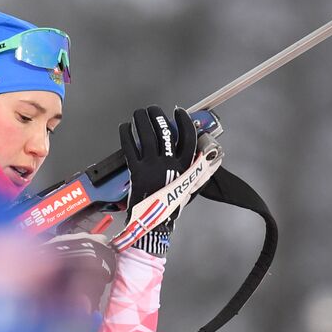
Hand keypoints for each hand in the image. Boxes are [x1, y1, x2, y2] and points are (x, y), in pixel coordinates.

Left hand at [119, 106, 195, 254]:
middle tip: (153, 108)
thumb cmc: (170, 205)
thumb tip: (206, 153)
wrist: (154, 223)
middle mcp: (170, 163)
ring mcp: (153, 166)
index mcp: (185, 166)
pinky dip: (126, 133)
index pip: (189, 136)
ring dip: (142, 119)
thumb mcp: (189, 185)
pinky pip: (130, 146)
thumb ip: (197, 168)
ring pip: (147, 135)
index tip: (179, 111)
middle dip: (158, 115)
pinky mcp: (136, 171)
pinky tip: (125, 127)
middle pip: (165, 130)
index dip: (184, 121)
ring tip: (139, 113)